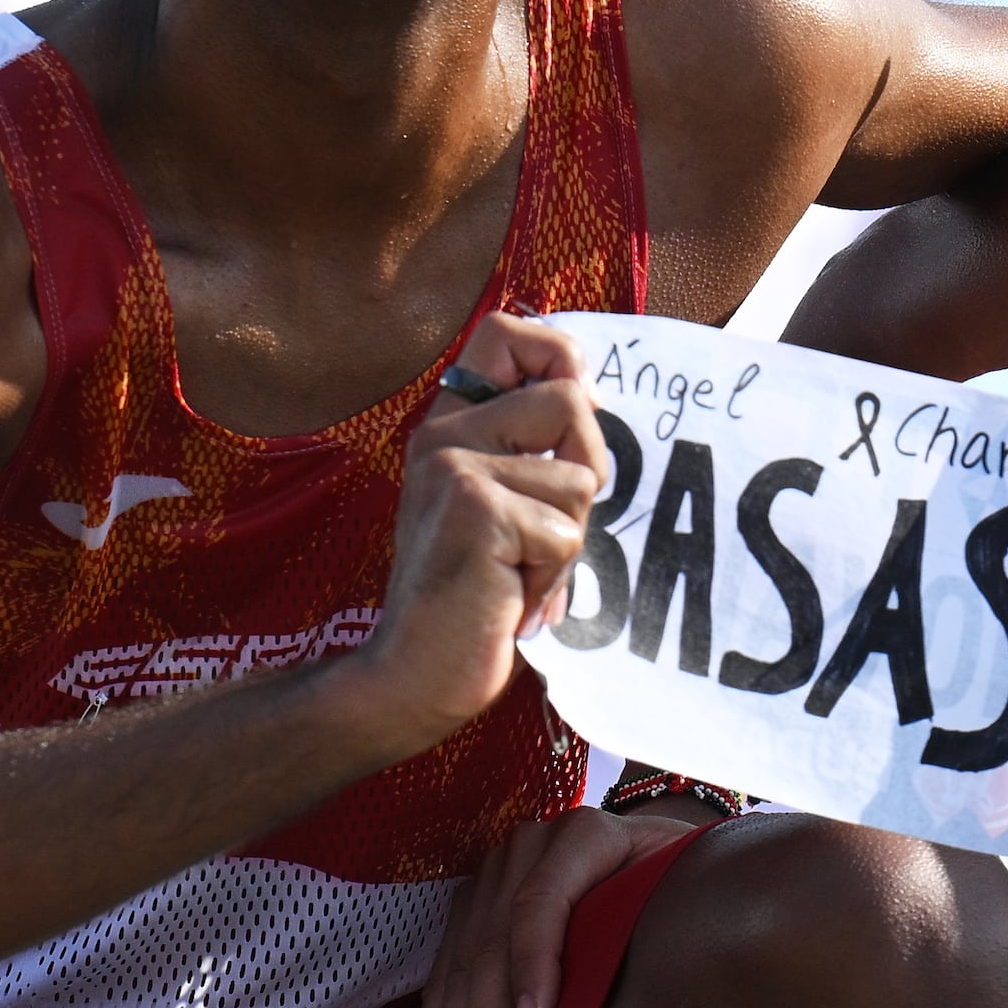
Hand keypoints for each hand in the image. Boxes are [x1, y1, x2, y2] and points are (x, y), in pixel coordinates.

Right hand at [337, 310, 607, 755]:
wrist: (415, 675)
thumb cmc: (475, 600)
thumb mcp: (506, 507)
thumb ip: (533, 451)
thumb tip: (592, 393)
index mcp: (447, 426)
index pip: (506, 333)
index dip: (558, 356)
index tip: (572, 416)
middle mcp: (442, 435)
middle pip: (569, 399)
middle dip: (587, 471)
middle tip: (546, 531)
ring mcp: (452, 467)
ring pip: (579, 476)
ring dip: (566, 540)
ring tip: (517, 573)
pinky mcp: (473, 510)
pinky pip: (565, 531)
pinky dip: (552, 577)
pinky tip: (508, 597)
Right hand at [411, 799, 715, 1007]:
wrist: (656, 857)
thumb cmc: (681, 887)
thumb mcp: (688, 887)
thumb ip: (676, 918)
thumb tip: (677, 993)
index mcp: (584, 836)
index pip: (541, 901)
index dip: (532, 964)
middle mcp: (527, 849)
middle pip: (492, 943)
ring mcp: (492, 877)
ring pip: (459, 966)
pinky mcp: (471, 908)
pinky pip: (444, 975)